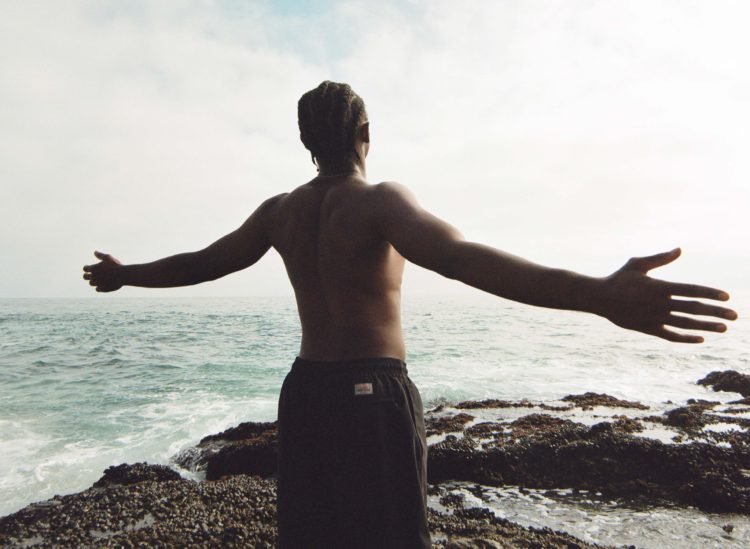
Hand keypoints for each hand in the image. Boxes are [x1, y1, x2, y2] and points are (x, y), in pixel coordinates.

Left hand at [82, 251, 123, 292]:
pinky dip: (99, 287)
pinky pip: (97, 289)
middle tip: (92, 274)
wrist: (123, 275)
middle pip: (85, 277)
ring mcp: (98, 283)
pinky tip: (103, 284)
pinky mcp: (103, 289)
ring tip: (99, 279)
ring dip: (94, 281)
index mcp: (93, 268)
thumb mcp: (108, 258)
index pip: (85, 269)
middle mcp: (93, 276)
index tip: (90, 267)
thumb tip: (94, 252)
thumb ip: (100, 255)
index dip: (87, 268)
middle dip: (87, 275)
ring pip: (91, 283)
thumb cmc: (116, 265)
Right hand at [599, 248, 737, 342]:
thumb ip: (660, 259)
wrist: (598, 298)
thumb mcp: (637, 264)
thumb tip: (679, 250)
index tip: (726, 297)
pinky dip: (686, 338)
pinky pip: (671, 335)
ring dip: (707, 326)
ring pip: (686, 324)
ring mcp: (654, 318)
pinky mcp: (648, 328)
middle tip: (736, 315)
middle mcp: (659, 304)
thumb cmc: (619, 278)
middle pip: (694, 308)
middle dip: (717, 312)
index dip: (711, 293)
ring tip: (724, 328)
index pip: (692, 290)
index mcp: (659, 287)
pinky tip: (701, 339)